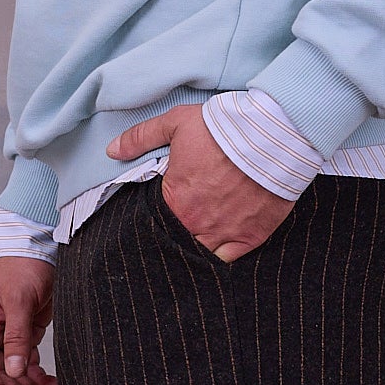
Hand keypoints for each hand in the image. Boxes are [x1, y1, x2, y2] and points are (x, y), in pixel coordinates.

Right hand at [0, 256, 56, 384]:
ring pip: (16, 373)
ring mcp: (9, 338)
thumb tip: (14, 370)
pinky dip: (40, 376)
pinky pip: (30, 363)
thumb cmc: (20, 268)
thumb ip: (16, 336)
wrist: (39, 250)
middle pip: (0, 375)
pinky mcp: (26, 335)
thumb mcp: (17, 301)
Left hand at [110, 103, 293, 260]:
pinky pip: (229, 260)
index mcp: (176, 201)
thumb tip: (112, 150)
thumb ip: (141, 137)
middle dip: (173, 237)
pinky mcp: (251, 237)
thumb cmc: (224, 129)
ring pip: (200, 255)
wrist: (272, 135)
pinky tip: (216, 250)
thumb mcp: (176, 124)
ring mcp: (225, 234)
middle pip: (176, 242)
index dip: (154, 219)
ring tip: (192, 243)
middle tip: (176, 229)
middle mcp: (197, 224)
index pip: (154, 222)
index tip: (160, 213)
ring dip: (194, 250)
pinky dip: (221, 258)